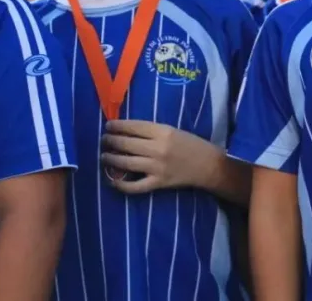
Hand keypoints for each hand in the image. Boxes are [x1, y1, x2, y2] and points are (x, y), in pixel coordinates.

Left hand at [100, 120, 221, 194]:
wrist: (208, 165)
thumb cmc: (190, 144)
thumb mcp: (173, 130)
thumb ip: (152, 131)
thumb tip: (126, 131)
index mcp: (163, 131)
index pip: (133, 127)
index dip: (117, 126)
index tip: (108, 125)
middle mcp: (158, 148)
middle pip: (126, 144)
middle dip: (110, 141)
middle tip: (103, 140)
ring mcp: (157, 167)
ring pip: (126, 163)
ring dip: (111, 159)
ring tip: (104, 156)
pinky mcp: (158, 183)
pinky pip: (135, 186)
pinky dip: (121, 184)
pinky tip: (112, 180)